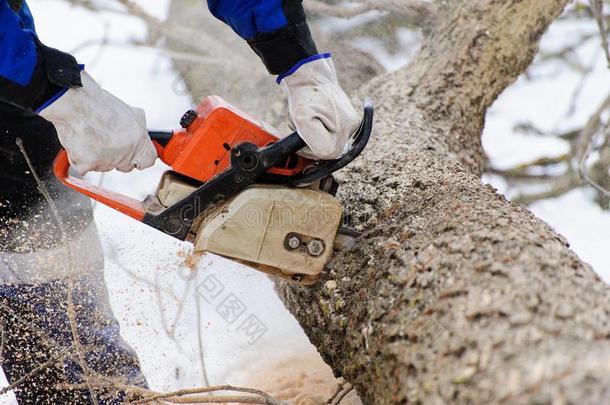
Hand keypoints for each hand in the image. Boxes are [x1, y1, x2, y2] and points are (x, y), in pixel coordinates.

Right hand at [39, 71, 156, 174]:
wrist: (76, 103)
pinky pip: (84, 167)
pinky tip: (80, 142)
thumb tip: (139, 138)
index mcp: (140, 140)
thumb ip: (138, 131)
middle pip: (125, 166)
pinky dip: (80, 158)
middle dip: (118, 157)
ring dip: (97, 156)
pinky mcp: (88, 164)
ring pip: (104, 166)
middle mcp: (126, 153)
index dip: (140, 159)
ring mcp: (108, 161)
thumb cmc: (99, 105)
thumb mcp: (131, 113)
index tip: (134, 157)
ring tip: (90, 136)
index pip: (147, 160)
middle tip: (106, 141)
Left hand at [280, 55, 359, 159]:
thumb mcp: (303, 120)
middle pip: (329, 148)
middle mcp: (351, 126)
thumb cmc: (305, 94)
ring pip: (328, 140)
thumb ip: (316, 143)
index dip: (310, 150)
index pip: (328, 154)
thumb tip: (325, 155)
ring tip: (304, 118)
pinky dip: (317, 127)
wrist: (309, 74)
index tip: (300, 138)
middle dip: (311, 140)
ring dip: (313, 134)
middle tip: (300, 127)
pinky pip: (329, 131)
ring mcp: (350, 121)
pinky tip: (310, 116)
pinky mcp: (345, 117)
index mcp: (345, 128)